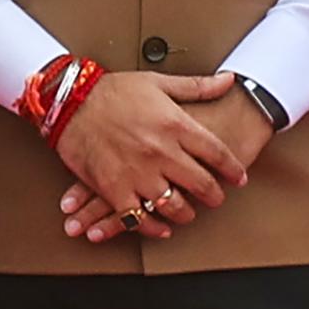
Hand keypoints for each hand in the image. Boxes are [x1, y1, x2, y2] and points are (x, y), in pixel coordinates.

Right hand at [47, 69, 244, 242]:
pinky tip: (160, 228)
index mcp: (175, 125)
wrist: (69, 100)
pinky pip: (139, 218)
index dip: (232, 169)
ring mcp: (138, 173)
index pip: (217, 153)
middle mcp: (161, 152)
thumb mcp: (158, 82)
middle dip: (214, 195)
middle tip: (217, 198)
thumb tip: (228, 81)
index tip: (238, 177)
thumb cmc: (112, 90)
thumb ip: (197, 86)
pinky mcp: (113, 189)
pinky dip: (153, 228)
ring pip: (174, 206)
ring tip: (188, 213)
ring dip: (186, 213)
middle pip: (201, 184)